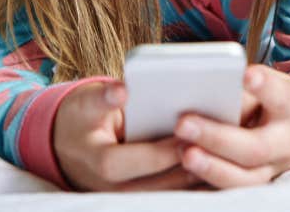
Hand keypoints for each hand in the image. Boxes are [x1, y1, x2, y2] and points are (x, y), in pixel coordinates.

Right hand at [53, 81, 204, 191]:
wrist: (66, 145)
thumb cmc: (80, 118)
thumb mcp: (84, 102)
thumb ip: (103, 97)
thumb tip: (123, 90)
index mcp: (99, 163)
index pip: (134, 162)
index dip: (160, 150)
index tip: (187, 133)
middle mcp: (114, 189)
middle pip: (158, 184)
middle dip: (188, 164)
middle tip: (217, 144)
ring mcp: (128, 198)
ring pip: (168, 193)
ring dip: (195, 176)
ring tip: (223, 154)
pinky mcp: (140, 198)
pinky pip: (170, 192)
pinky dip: (190, 181)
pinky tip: (214, 163)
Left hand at [173, 64, 289, 187]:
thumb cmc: (273, 100)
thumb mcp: (268, 84)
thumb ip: (243, 87)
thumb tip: (208, 87)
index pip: (280, 96)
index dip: (264, 86)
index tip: (247, 75)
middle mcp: (284, 144)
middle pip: (255, 148)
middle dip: (217, 138)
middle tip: (183, 124)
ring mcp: (270, 170)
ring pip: (244, 179)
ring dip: (211, 167)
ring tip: (185, 153)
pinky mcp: (253, 185)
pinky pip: (229, 192)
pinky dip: (206, 185)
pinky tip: (186, 171)